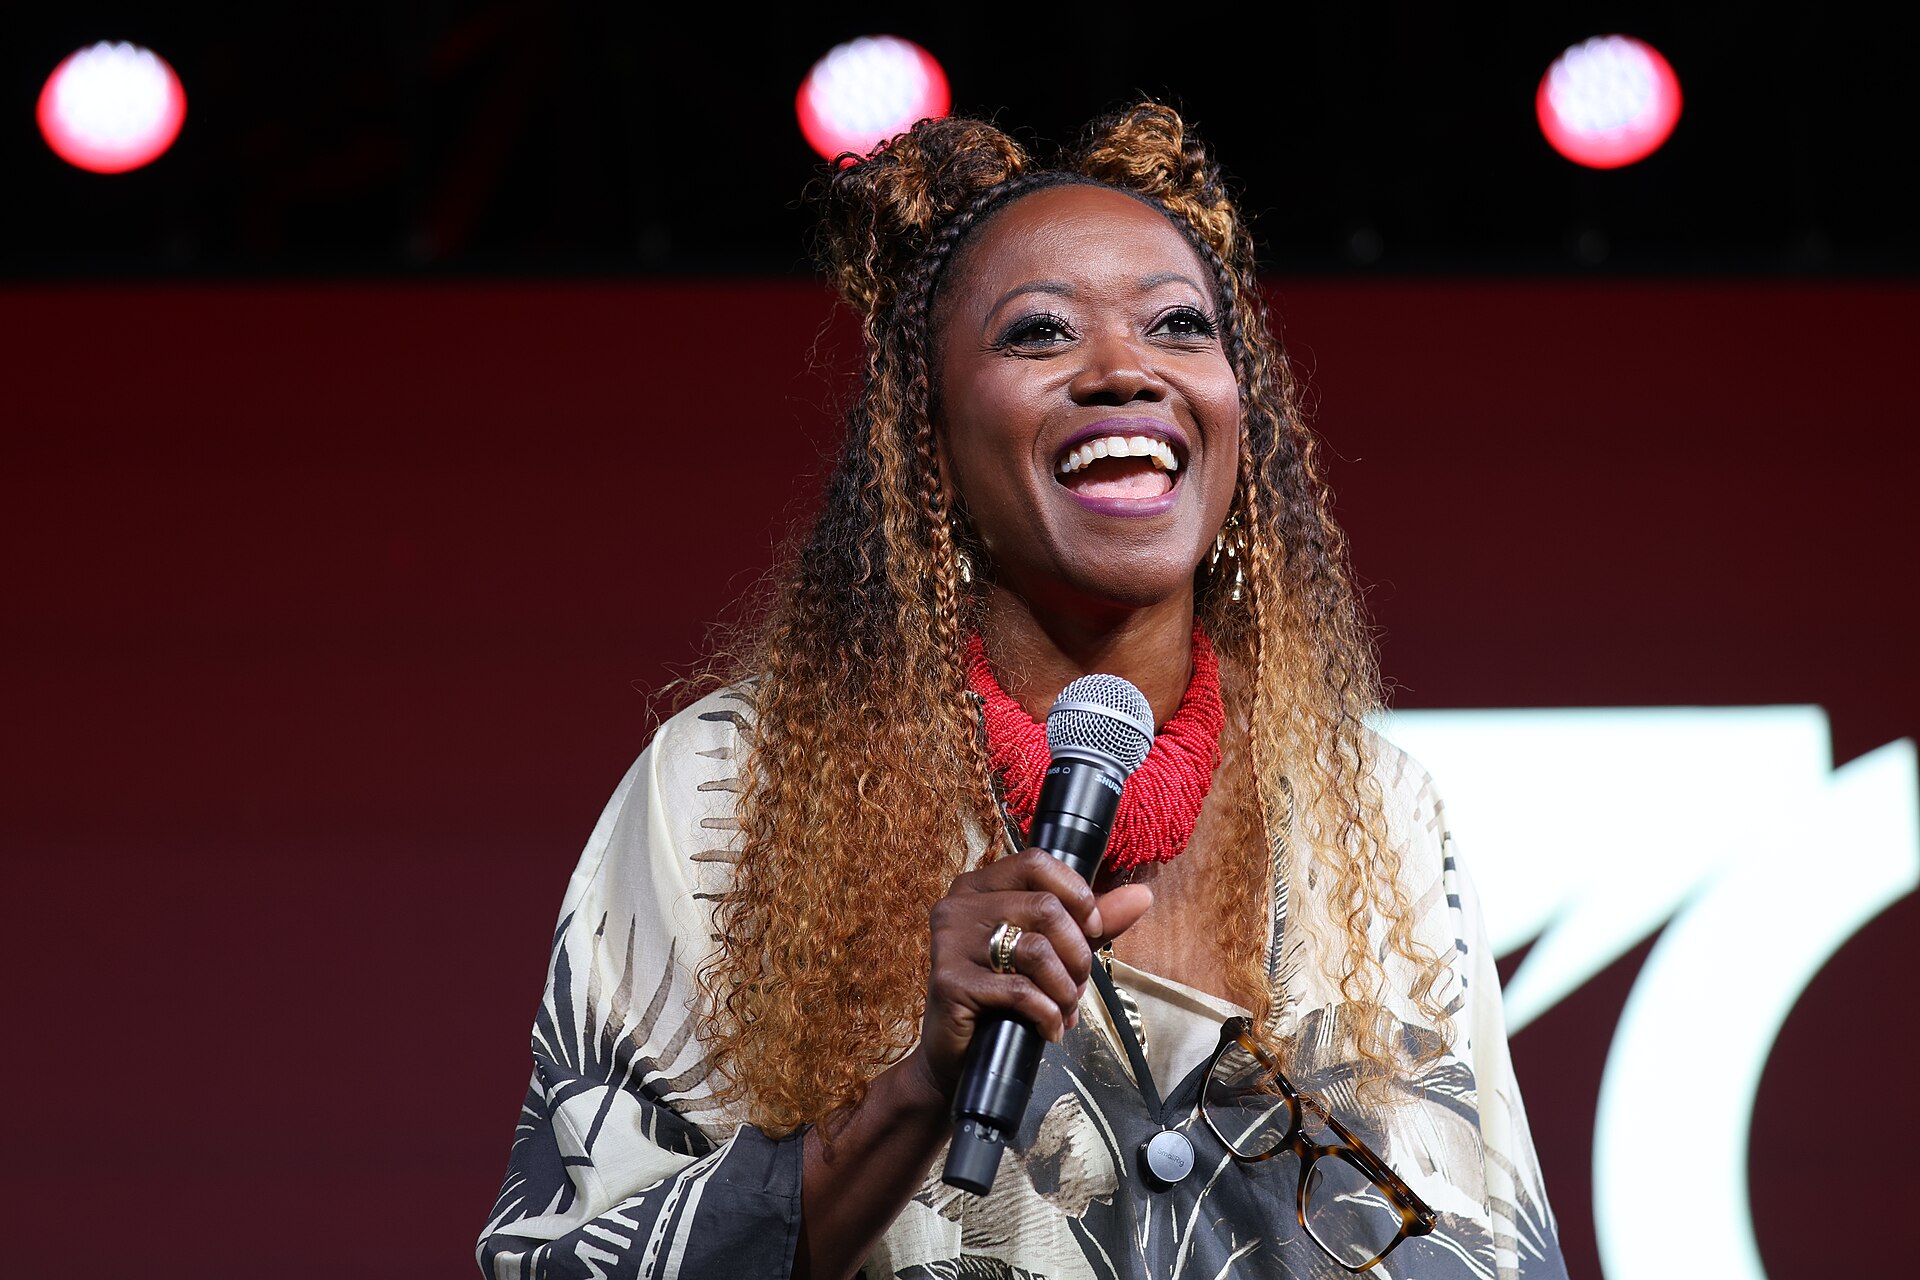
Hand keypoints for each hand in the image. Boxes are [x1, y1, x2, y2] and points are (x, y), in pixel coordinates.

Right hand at [913, 848, 1153, 1096]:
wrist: (957, 1055)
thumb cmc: (1003, 997)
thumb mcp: (1052, 951)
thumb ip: (1092, 921)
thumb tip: (1141, 895)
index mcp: (978, 887)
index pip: (1036, 861)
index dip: (1076, 894)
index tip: (1092, 930)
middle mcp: (959, 907)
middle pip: (1044, 908)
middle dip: (1077, 954)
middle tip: (1078, 984)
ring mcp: (950, 943)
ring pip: (1036, 950)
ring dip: (1065, 988)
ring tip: (1065, 1008)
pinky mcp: (950, 982)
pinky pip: (1020, 990)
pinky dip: (1048, 1013)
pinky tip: (1050, 1027)